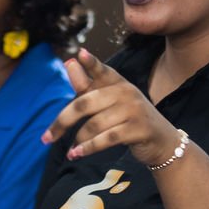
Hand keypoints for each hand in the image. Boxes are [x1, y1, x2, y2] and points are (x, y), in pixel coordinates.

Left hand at [42, 49, 180, 166]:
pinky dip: (88, 148)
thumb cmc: (129, 119)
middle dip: (62, 121)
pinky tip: (77, 154)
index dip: (91, 63)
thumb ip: (87, 86)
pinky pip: (106, 139)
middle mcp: (126, 92)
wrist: (162, 140)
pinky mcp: (138, 129)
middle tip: (46, 138)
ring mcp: (134, 110)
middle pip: (85, 103)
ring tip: (71, 151)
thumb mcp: (110, 102)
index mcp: (117, 82)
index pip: (102, 70)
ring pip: (94, 124)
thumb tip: (69, 63)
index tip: (80, 54)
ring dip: (78, 140)